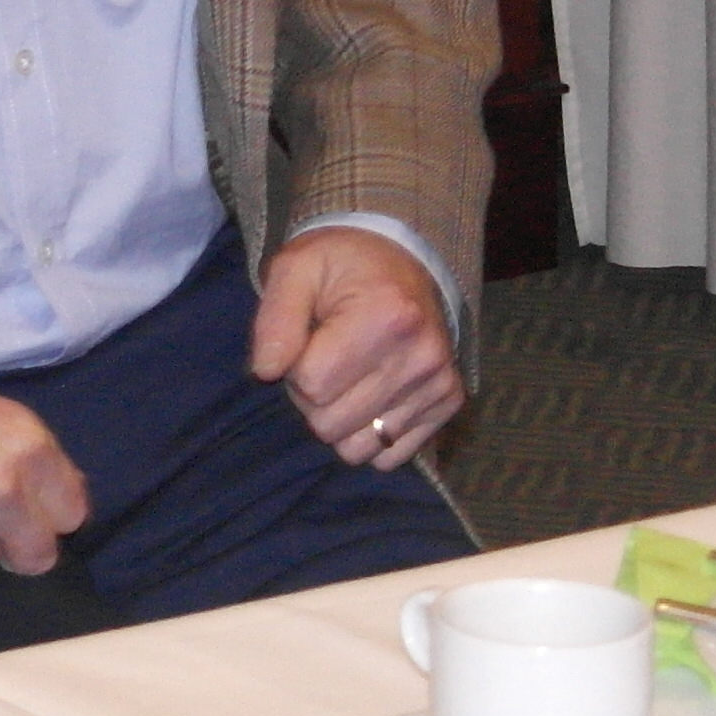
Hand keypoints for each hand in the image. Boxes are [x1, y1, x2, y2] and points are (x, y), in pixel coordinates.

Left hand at [249, 228, 461, 474]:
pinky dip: (371, 435)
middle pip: (330, 424)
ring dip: (340, 421)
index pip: (311, 384)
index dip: (294, 369)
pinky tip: (371, 396)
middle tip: (324, 360)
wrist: (402, 257)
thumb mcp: (296, 268)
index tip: (306, 342)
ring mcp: (439, 384)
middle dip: (313, 398)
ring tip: (347, 377)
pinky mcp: (449, 403)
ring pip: (357, 449)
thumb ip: (275, 319)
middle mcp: (419, 356)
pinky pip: (390, 457)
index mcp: (385, 317)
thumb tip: (267, 371)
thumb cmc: (341, 265)